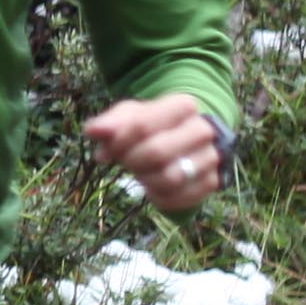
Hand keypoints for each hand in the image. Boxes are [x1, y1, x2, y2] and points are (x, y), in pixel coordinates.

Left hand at [85, 93, 228, 213]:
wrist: (188, 140)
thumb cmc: (153, 126)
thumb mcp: (131, 116)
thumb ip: (110, 122)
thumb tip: (93, 131)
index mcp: (183, 106)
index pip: (143, 125)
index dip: (119, 141)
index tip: (108, 148)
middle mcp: (203, 130)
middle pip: (157, 153)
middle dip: (131, 161)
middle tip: (124, 162)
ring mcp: (211, 158)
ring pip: (170, 178)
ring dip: (145, 180)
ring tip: (139, 174)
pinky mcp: (212, 183)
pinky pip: (178, 198)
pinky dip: (158, 197)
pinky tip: (153, 187)